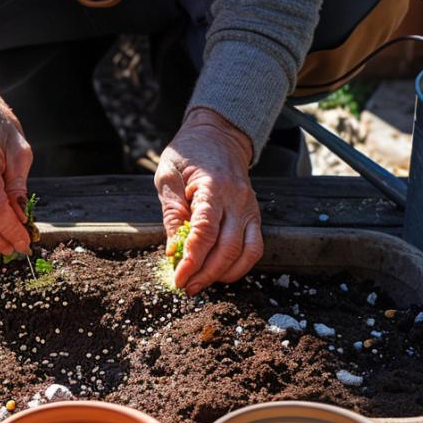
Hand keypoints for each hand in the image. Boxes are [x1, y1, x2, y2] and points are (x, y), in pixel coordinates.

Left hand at [155, 108, 262, 294]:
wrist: (219, 135)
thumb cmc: (189, 153)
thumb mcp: (168, 174)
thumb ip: (171, 211)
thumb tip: (172, 249)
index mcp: (213, 187)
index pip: (205, 231)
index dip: (192, 259)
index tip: (178, 277)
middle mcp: (237, 200)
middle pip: (228, 248)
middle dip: (206, 273)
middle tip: (186, 286)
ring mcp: (250, 209)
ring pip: (246, 252)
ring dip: (224, 274)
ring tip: (201, 283)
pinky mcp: (254, 216)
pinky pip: (255, 248)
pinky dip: (240, 266)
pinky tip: (221, 273)